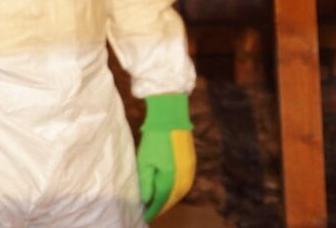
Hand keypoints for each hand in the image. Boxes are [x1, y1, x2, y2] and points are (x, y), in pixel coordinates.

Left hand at [137, 93, 195, 222]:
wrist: (171, 119)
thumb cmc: (154, 139)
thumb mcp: (144, 161)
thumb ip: (146, 183)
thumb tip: (147, 201)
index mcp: (170, 179)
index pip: (161, 201)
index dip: (152, 211)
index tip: (144, 216)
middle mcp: (183, 178)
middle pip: (172, 199)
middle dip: (160, 207)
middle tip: (150, 212)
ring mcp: (189, 171)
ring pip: (180, 193)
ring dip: (169, 200)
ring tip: (158, 203)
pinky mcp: (192, 164)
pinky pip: (185, 184)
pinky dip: (176, 191)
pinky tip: (169, 190)